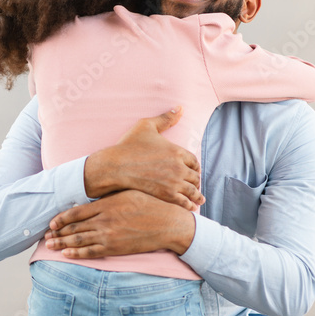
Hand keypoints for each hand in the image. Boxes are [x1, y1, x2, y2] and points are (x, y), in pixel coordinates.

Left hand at [45, 190, 195, 257]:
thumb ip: (108, 196)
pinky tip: (66, 254)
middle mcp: (104, 220)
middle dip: (57, 233)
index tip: (52, 223)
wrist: (167, 224)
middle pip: (74, 228)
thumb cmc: (150, 205)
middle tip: (45, 236)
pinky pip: (91, 252)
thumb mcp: (127, 193)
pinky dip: (77, 253)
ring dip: (62, 244)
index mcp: (106, 204)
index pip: (76, 212)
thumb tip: (93, 196)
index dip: (61, 219)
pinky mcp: (115, 248)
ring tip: (50, 245)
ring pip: (79, 241)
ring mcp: (109, 235)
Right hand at [83, 107, 204, 209]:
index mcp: (177, 151)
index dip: (194, 167)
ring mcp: (174, 182)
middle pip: (195, 176)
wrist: (115, 167)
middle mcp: (179, 167)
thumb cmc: (128, 146)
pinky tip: (190, 207)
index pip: (193, 161)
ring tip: (199, 200)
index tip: (193, 171)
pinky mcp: (166, 195)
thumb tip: (180, 108)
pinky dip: (189, 205)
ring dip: (197, 195)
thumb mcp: (146, 126)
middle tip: (195, 185)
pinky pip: (183, 201)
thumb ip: (165, 118)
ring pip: (192, 190)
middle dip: (195, 181)